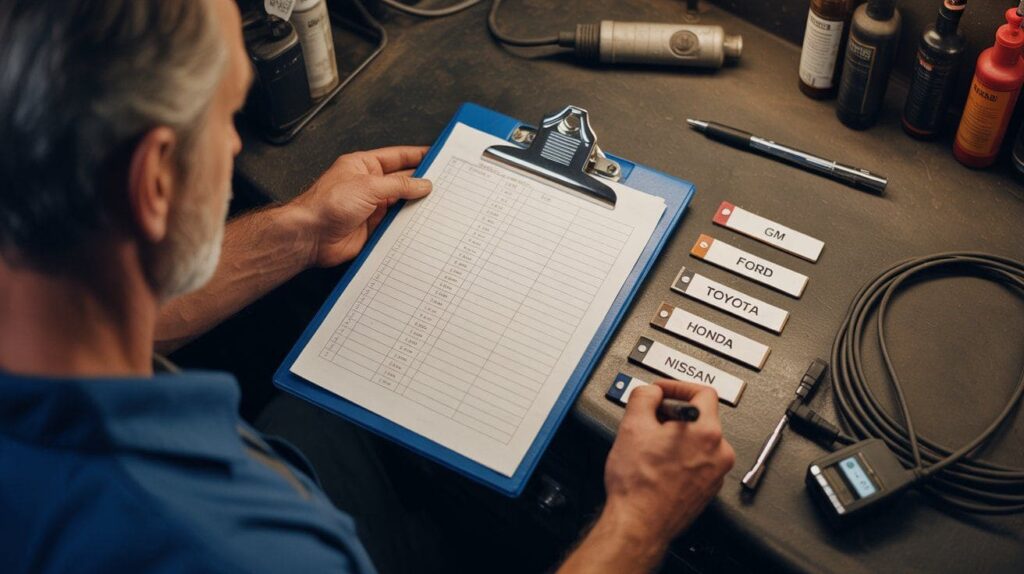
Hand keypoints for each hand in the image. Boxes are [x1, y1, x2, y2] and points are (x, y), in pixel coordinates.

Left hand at [288, 146, 432, 267]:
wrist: (311, 236)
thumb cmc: (327, 204)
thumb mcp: (368, 186)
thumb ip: (399, 185)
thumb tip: (422, 184)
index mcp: (364, 165)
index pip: (397, 157)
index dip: (418, 156)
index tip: (437, 156)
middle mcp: (369, 185)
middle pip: (402, 181)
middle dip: (421, 182)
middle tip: (445, 182)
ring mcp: (371, 206)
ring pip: (402, 203)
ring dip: (416, 204)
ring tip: (439, 203)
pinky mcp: (373, 227)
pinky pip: (396, 224)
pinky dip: (409, 224)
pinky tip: (422, 223)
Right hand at [603, 380, 734, 543]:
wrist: (638, 523)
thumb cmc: (638, 484)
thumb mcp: (632, 426)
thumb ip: (644, 396)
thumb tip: (652, 392)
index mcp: (706, 431)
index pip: (703, 392)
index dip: (677, 386)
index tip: (662, 391)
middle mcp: (719, 452)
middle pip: (701, 417)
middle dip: (674, 414)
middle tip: (651, 419)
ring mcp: (716, 473)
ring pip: (699, 441)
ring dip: (677, 436)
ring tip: (652, 446)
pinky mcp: (708, 489)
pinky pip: (699, 461)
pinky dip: (682, 456)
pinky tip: (659, 464)